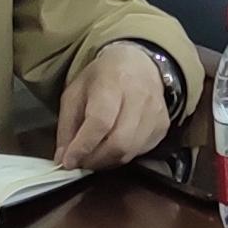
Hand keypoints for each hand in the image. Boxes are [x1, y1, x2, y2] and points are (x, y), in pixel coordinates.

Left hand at [51, 40, 172, 169]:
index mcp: (113, 83)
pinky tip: (112, 147)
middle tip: (80, 162)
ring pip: (130, 151)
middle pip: (119, 142)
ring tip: (94, 156)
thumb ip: (67, 126)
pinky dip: (122, 156)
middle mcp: (139, 97)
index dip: (83, 146)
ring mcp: (155, 113)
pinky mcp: (163, 126)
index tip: (68, 161)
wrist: (139, 64)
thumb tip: (64, 159)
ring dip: (107, 161)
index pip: (100, 121)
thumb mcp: (75, 93)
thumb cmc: (103, 78)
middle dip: (95, 159)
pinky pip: (141, 151)